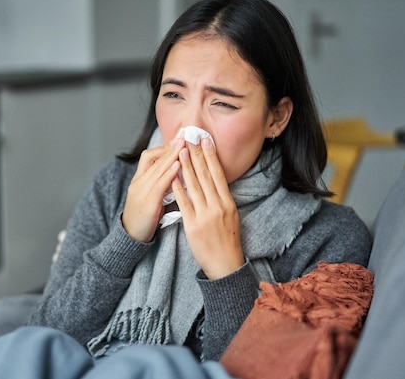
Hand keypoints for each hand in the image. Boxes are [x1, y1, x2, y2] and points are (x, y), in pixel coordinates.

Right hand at [122, 138, 183, 242]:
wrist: (130, 236)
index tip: (178, 141)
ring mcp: (141, 191)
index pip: (148, 156)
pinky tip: (179, 166)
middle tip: (184, 136)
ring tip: (184, 145)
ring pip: (157, 168)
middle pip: (154, 159)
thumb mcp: (150, 197)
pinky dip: (170, 173)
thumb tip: (177, 173)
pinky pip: (159, 184)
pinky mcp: (147, 202)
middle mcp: (138, 182)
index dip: (164, 148)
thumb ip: (161, 185)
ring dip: (172, 155)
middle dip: (171, 147)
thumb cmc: (143, 218)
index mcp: (139, 180)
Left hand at [172, 138, 244, 278]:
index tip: (205, 141)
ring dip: (186, 167)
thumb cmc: (227, 241)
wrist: (225, 265)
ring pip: (194, 186)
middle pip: (206, 176)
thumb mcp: (231, 216)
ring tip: (180, 152)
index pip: (218, 174)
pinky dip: (178, 188)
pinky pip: (184, 203)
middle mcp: (217, 206)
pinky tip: (173, 176)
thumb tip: (216, 181)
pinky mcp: (193, 225)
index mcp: (228, 203)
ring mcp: (205, 215)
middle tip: (191, 139)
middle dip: (197, 156)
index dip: (211, 156)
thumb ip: (222, 199)